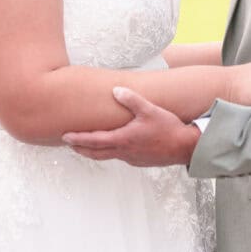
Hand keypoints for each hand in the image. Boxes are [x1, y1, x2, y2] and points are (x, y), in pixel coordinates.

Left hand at [64, 87, 201, 166]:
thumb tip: (115, 90)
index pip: (94, 141)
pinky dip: (109, 153)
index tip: (65, 136)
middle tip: (69, 143)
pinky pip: (119, 157)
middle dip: (80, 148)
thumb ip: (131, 100)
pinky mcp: (139, 161)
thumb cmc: (168, 128)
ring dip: (93, 151)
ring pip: (107, 156)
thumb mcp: (150, 109)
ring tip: (84, 146)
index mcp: (123, 139)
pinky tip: (112, 147)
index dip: (78, 139)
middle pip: (95, 153)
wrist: (185, 147)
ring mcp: (131, 158)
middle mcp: (124, 152)